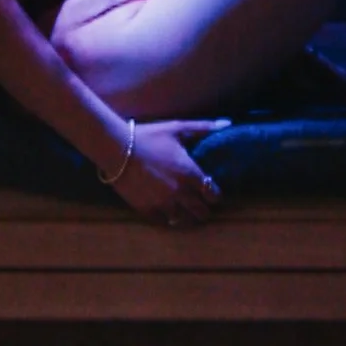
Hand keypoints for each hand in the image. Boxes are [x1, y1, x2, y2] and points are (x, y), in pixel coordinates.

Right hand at [107, 119, 223, 224]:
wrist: (117, 149)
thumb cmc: (149, 136)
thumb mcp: (178, 128)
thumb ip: (203, 128)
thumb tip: (227, 123)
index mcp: (190, 173)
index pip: (212, 194)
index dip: (215, 196)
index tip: (213, 195)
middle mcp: (180, 192)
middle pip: (200, 212)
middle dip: (203, 211)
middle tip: (202, 209)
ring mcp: (162, 203)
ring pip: (182, 220)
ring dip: (186, 218)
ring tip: (185, 215)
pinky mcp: (146, 209)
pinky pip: (162, 222)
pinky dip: (166, 220)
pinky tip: (166, 216)